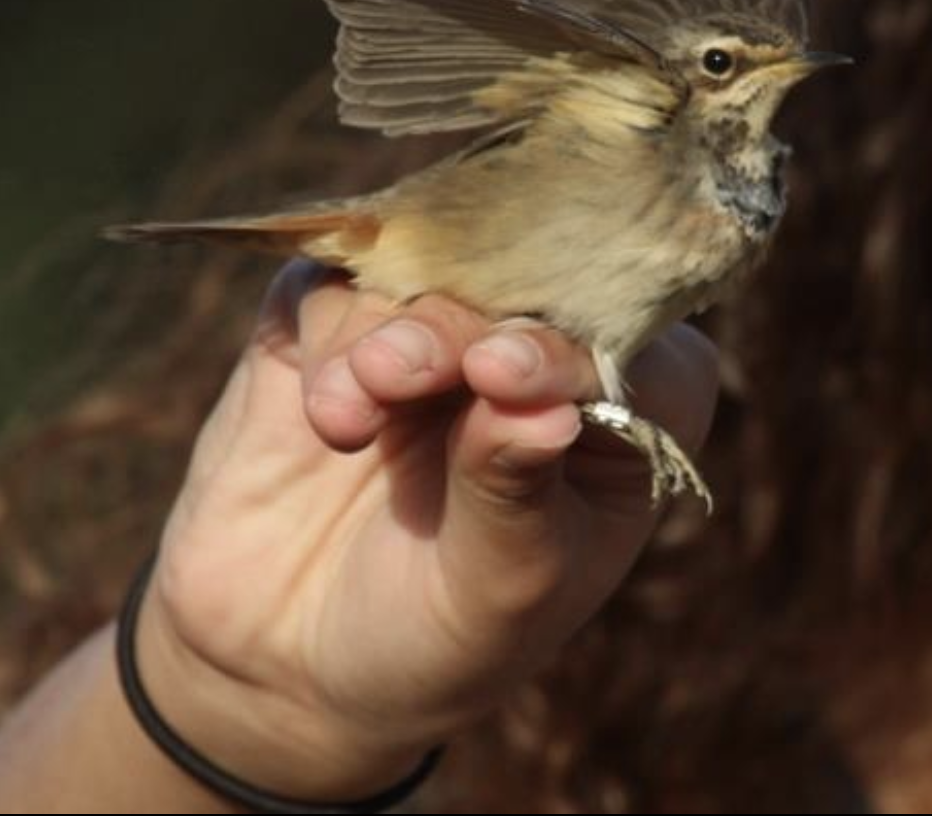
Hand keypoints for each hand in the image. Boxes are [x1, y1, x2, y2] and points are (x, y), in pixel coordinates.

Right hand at [132, 259, 717, 800]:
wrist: (302, 663)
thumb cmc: (446, 629)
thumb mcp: (501, 587)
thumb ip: (516, 492)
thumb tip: (542, 412)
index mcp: (629, 403)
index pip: (621, 336)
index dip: (564, 344)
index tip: (502, 374)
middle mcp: (542, 341)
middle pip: (517, 280)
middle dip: (454, 327)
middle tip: (399, 374)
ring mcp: (438, 322)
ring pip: (419, 269)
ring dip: (381, 336)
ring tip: (349, 420)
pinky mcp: (338, 320)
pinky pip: (333, 283)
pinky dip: (327, 338)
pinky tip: (329, 419)